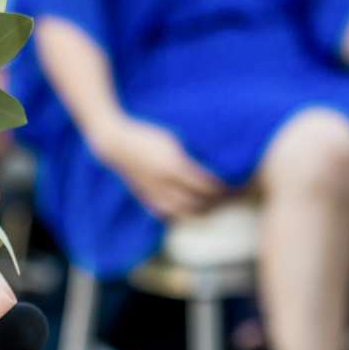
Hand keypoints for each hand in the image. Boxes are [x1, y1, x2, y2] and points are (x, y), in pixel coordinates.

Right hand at [93, 116, 226, 221]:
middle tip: (226, 198)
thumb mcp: (173, 140)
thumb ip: (189, 157)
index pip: (205, 184)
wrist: (116, 144)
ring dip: (199, 212)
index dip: (221, 187)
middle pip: (196, 202)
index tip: (232, 183)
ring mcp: (153, 192)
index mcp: (173, 165)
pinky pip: (167, 213)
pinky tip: (188, 210)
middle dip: (214, 203)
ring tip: (210, 207)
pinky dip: (181, 214)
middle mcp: (164, 182)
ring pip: (182, 211)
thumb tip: (212, 166)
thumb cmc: (148, 136)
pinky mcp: (146, 197)